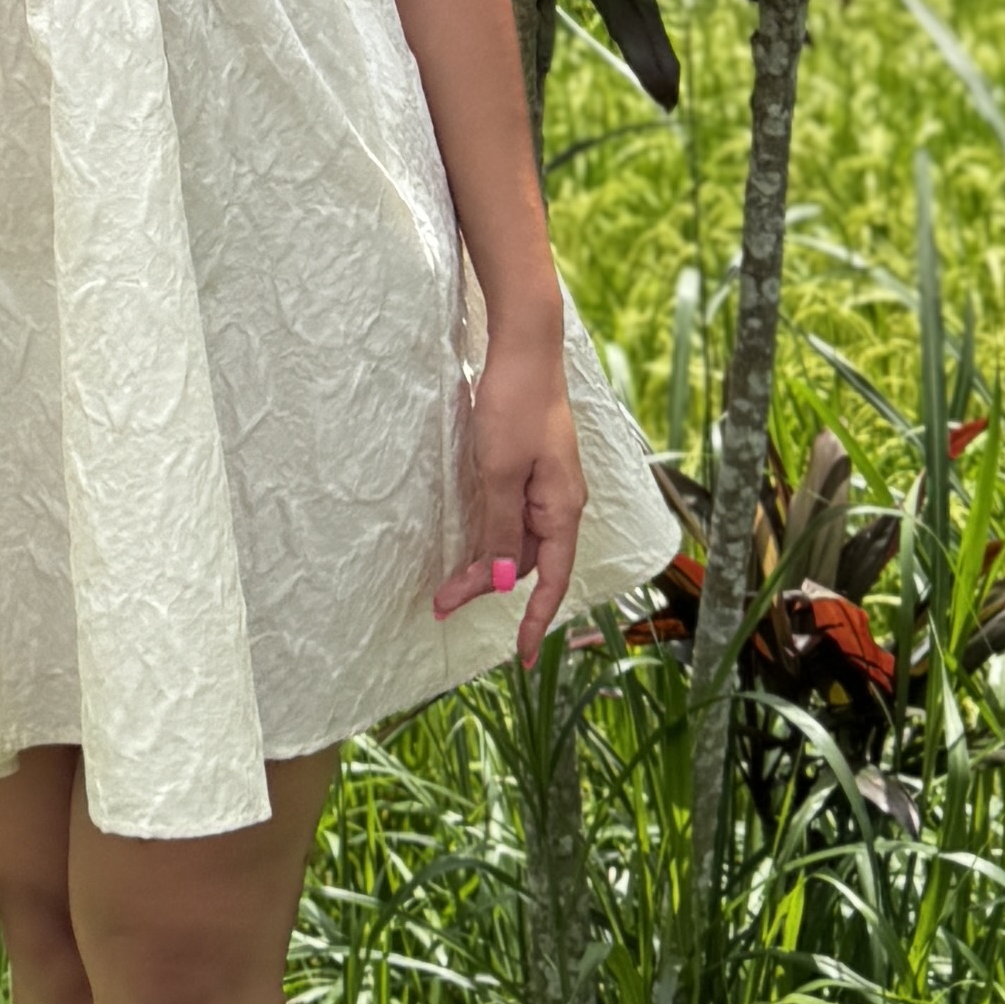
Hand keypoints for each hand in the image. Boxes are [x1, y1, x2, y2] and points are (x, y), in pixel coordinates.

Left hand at [437, 321, 587, 665]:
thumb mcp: (500, 471)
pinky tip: (464, 541)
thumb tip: (500, 580)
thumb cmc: (515, 404)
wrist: (524, 347)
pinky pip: (509, 515)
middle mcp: (558, 502)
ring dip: (482, 562)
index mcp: (562, 508)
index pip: (553, 578)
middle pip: (525, 561)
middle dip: (486, 586)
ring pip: (513, 539)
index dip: (538, 620)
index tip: (521, 656)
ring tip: (445, 583)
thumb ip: (500, 527)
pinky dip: (487, 534)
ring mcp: (543, 484)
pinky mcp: (526, 467)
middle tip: (442, 603)